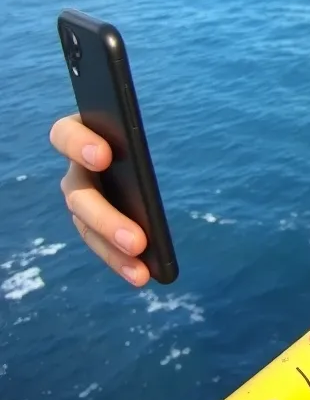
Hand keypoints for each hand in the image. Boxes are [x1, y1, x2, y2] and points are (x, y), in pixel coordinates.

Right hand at [49, 114, 150, 285]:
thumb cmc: (151, 126)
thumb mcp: (148, 124)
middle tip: (138, 240)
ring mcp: (84, 196)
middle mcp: (76, 167)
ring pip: (88, 227)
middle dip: (107, 219)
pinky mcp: (96, 220)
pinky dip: (120, 261)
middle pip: (78, 195)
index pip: (64, 133)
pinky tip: (142, 275)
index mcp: (84, 131)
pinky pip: (103, 244)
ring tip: (141, 270)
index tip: (103, 156)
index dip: (77, 144)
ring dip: (113, 251)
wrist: (155, 144)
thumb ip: (139, 132)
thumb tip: (145, 148)